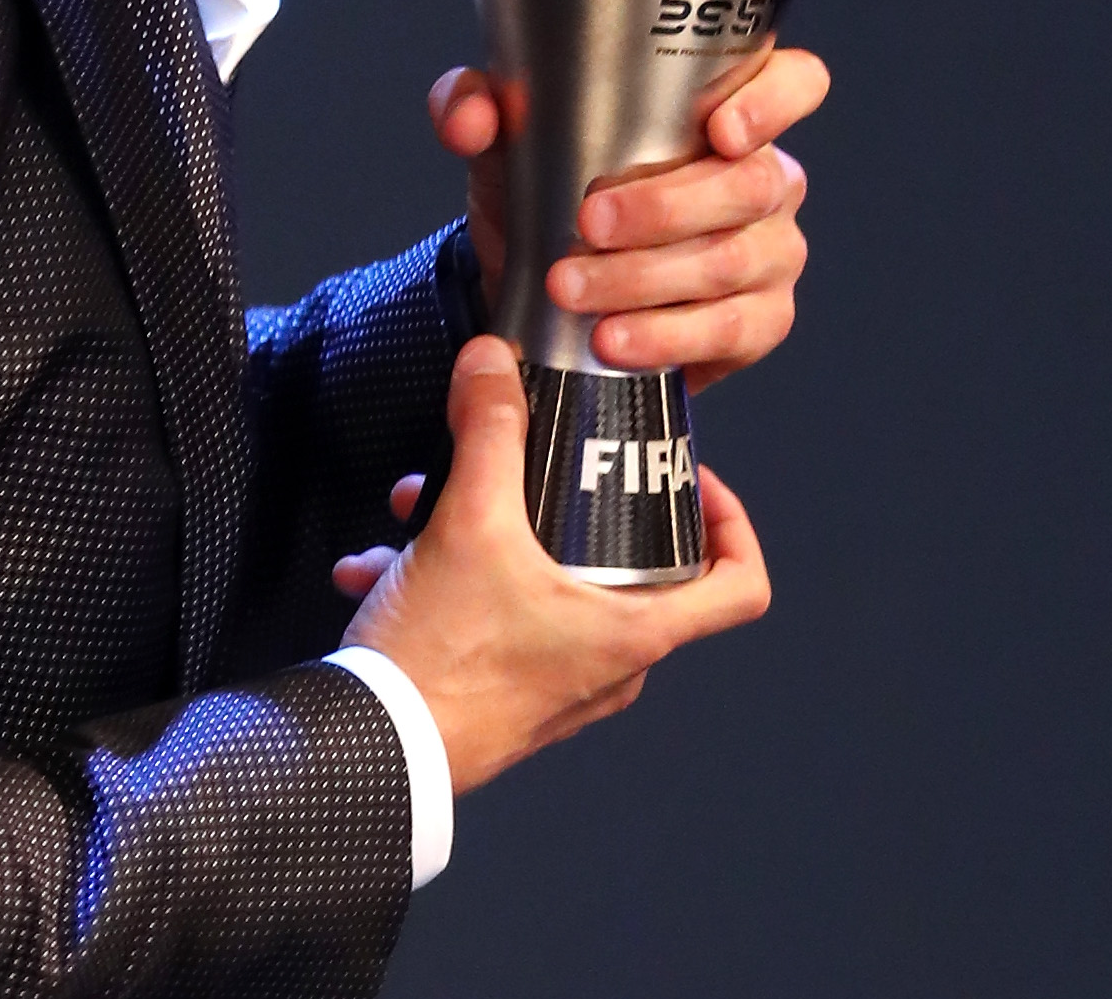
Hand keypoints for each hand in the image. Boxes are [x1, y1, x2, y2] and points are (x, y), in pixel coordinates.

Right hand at [333, 337, 772, 791]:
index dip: (732, 522)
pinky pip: (501, 623)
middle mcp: (611, 668)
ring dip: (491, 537)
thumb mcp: (469, 525)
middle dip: (569, 505)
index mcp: (634, 632)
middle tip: (534, 467)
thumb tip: (495, 362)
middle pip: (634, 571)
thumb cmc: (440, 660)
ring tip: (421, 509)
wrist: (370, 749)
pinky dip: (454, 583)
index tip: (687, 478)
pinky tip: (382, 563)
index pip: (741, 587)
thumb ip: (489, 433)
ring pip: (552, 587)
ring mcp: (560, 688)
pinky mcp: (506, 697)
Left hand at [432, 45, 824, 390]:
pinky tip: (613, 340)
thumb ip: (475, 103)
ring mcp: (772, 250)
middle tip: (587, 224)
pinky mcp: (761, 320)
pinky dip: (666, 338)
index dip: (774, 101)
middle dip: (664, 208)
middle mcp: (766, 175)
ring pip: (732, 261)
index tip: (718, 130)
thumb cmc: (548, 189)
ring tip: (574, 290)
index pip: (796, 82)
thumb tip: (472, 117)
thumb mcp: (505, 138)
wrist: (541, 283)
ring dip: (645, 280)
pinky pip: (732, 330)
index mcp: (727, 108)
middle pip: (751, 184)